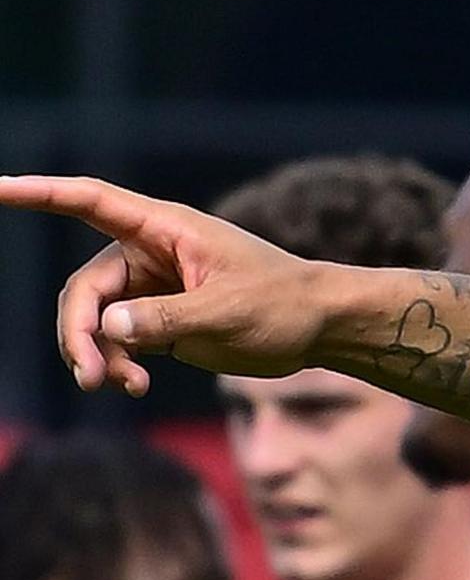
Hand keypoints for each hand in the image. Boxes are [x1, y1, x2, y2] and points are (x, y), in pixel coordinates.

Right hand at [0, 175, 342, 394]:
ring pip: (94, 320)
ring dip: (96, 355)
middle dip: (78, 332)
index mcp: (165, 229)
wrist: (320, 328)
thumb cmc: (283, 304)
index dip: (40, 193)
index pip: (89, 201)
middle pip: (84, 288)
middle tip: (91, 376)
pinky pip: (116, 341)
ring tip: (120, 386)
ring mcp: (151, 289)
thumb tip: (107, 327)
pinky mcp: (159, 321)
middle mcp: (149, 254)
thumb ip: (166, 318)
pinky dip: (116, 364)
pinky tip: (135, 387)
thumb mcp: (228, 311)